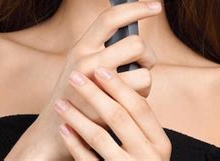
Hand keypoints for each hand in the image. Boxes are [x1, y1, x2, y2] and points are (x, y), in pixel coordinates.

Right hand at [6, 1, 162, 159]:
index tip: (155, 6)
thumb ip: (102, 45)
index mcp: (81, 45)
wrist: (55, 127)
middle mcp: (87, 60)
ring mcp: (97, 83)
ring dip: (146, 76)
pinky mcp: (108, 104)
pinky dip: (143, 94)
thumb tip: (133, 26)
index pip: (110, 18)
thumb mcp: (80, 60)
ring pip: (145, 69)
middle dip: (148, 53)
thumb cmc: (75, 89)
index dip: (135, 8)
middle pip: (136, 43)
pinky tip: (128, 99)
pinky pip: (143, 91)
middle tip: (142, 62)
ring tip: (132, 84)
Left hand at [54, 65, 171, 159]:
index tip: (99, 68)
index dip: (119, 85)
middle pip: (119, 117)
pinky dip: (74, 143)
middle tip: (74, 76)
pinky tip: (63, 128)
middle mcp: (149, 157)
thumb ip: (137, 119)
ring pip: (100, 138)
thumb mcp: (148, 143)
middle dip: (94, 93)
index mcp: (159, 142)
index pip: (139, 106)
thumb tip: (114, 74)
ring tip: (60, 102)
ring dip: (77, 117)